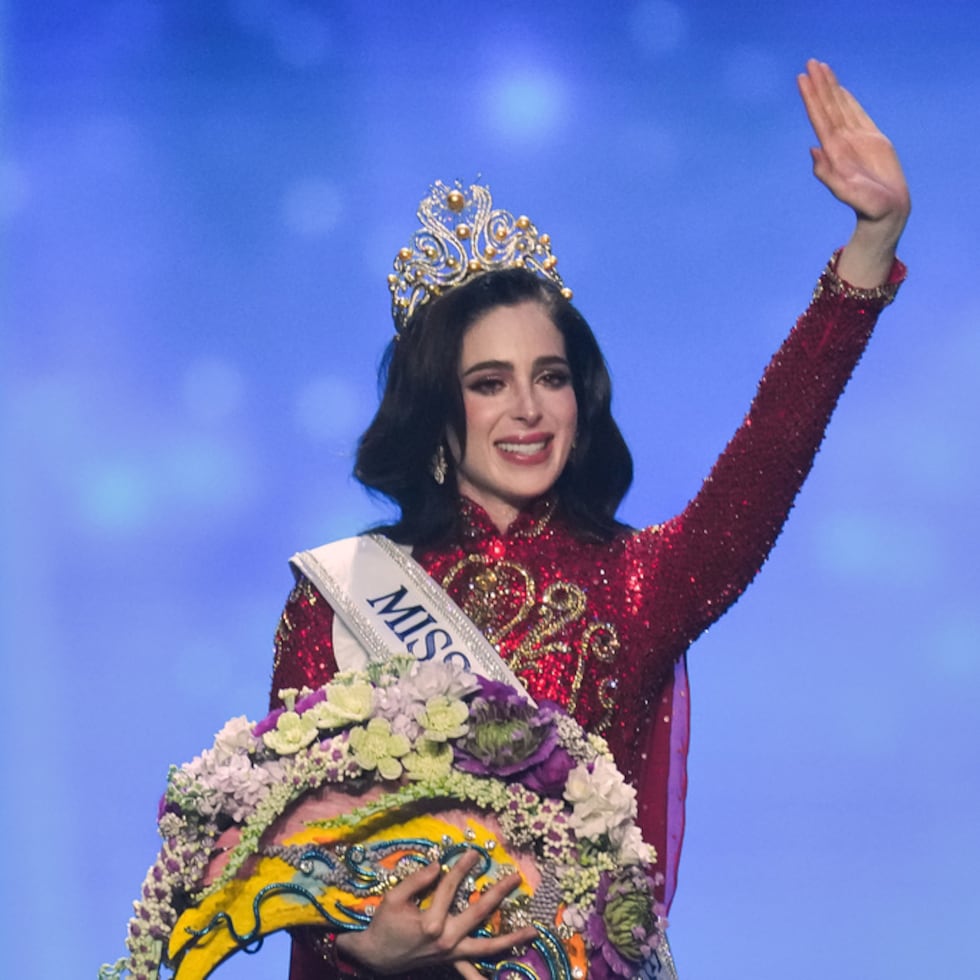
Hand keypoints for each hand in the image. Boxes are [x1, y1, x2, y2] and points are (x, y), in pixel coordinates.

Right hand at [335, 849, 538, 974]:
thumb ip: (417, 881)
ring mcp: (451, 954)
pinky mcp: (451, 962)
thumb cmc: (384, 925)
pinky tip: (506, 979)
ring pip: (486, 948)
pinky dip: (486, 977)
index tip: (474, 852)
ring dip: (511, 938)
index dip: (462, 868)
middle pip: (478, 912)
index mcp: (431, 923)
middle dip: (498, 893)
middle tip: (515, 877)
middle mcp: (446, 941)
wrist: (375, 958)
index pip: (451, 888)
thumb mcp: (394, 898)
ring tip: (533, 930)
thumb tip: (439, 866)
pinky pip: (472, 973)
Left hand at [797, 59, 909, 285]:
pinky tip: (840, 90)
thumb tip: (813, 149)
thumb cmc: (868, 207)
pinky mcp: (872, 140)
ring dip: (831, 87)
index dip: (811, 97)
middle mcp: (843, 142)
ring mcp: (857, 139)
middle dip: (819, 85)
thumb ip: (828, 174)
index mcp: (835, 151)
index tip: (802, 78)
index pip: (819, 117)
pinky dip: (848, 101)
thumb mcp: (847, 192)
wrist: (886, 212)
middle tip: (810, 62)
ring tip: (821, 68)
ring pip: (841, 107)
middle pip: (828, 107)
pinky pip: (857, 115)